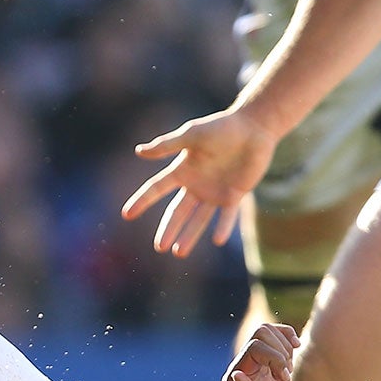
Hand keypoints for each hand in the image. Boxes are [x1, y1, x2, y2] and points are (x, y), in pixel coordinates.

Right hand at [122, 109, 278, 256]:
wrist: (253, 128)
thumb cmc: (221, 127)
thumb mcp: (191, 134)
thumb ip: (167, 145)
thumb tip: (139, 152)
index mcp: (182, 170)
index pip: (156, 189)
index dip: (141, 201)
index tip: (126, 214)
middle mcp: (195, 185)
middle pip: (177, 211)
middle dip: (168, 229)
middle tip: (159, 247)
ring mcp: (215, 192)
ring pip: (199, 219)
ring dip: (190, 235)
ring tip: (179, 252)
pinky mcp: (235, 195)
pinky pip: (227, 215)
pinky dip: (222, 226)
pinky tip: (217, 240)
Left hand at [221, 322, 297, 380]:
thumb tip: (238, 374)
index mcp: (235, 379)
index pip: (254, 347)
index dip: (275, 357)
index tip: (285, 379)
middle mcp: (243, 368)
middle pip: (261, 334)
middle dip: (281, 351)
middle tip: (287, 376)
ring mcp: (256, 366)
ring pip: (268, 333)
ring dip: (285, 347)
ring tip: (288, 372)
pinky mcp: (270, 368)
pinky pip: (276, 339)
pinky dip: (288, 339)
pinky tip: (295, 351)